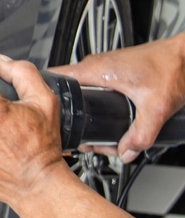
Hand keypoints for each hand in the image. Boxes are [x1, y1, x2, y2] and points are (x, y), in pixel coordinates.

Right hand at [51, 33, 184, 161]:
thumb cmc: (172, 66)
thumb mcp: (156, 107)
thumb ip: (141, 135)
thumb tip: (127, 152)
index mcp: (96, 69)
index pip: (54, 78)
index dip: (45, 97)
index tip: (46, 116)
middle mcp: (96, 65)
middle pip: (70, 92)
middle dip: (73, 117)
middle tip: (84, 138)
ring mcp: (105, 67)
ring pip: (84, 91)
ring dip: (87, 111)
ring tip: (98, 131)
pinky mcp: (115, 71)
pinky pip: (95, 88)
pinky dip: (97, 104)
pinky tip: (108, 116)